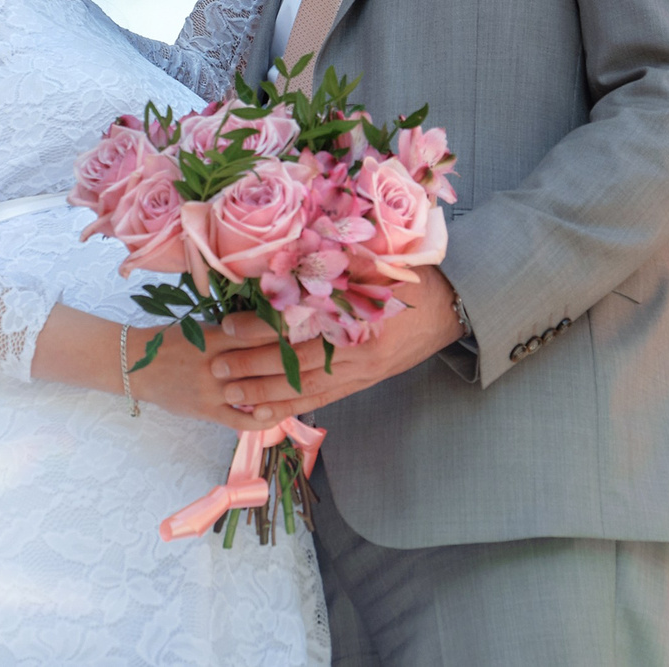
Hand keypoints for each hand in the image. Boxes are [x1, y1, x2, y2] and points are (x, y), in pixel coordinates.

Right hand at [127, 322, 303, 431]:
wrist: (135, 364)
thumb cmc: (172, 341)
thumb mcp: (201, 328)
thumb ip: (233, 331)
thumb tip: (271, 325)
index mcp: (217, 337)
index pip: (259, 332)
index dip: (287, 330)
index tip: (312, 326)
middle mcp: (218, 363)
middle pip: (265, 362)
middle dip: (295, 360)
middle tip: (323, 357)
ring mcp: (213, 390)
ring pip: (258, 393)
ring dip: (284, 392)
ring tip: (309, 387)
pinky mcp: (207, 411)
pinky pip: (240, 421)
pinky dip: (262, 419)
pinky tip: (278, 415)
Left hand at [208, 268, 464, 420]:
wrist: (451, 306)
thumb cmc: (409, 275)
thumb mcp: (376, 260)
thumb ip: (335, 261)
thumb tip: (286, 257)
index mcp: (361, 313)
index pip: (302, 325)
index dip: (262, 328)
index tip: (228, 327)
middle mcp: (361, 348)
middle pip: (299, 362)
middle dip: (254, 367)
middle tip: (217, 368)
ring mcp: (363, 370)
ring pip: (308, 387)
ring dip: (266, 393)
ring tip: (230, 395)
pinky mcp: (364, 382)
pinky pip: (324, 398)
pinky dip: (293, 406)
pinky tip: (265, 411)